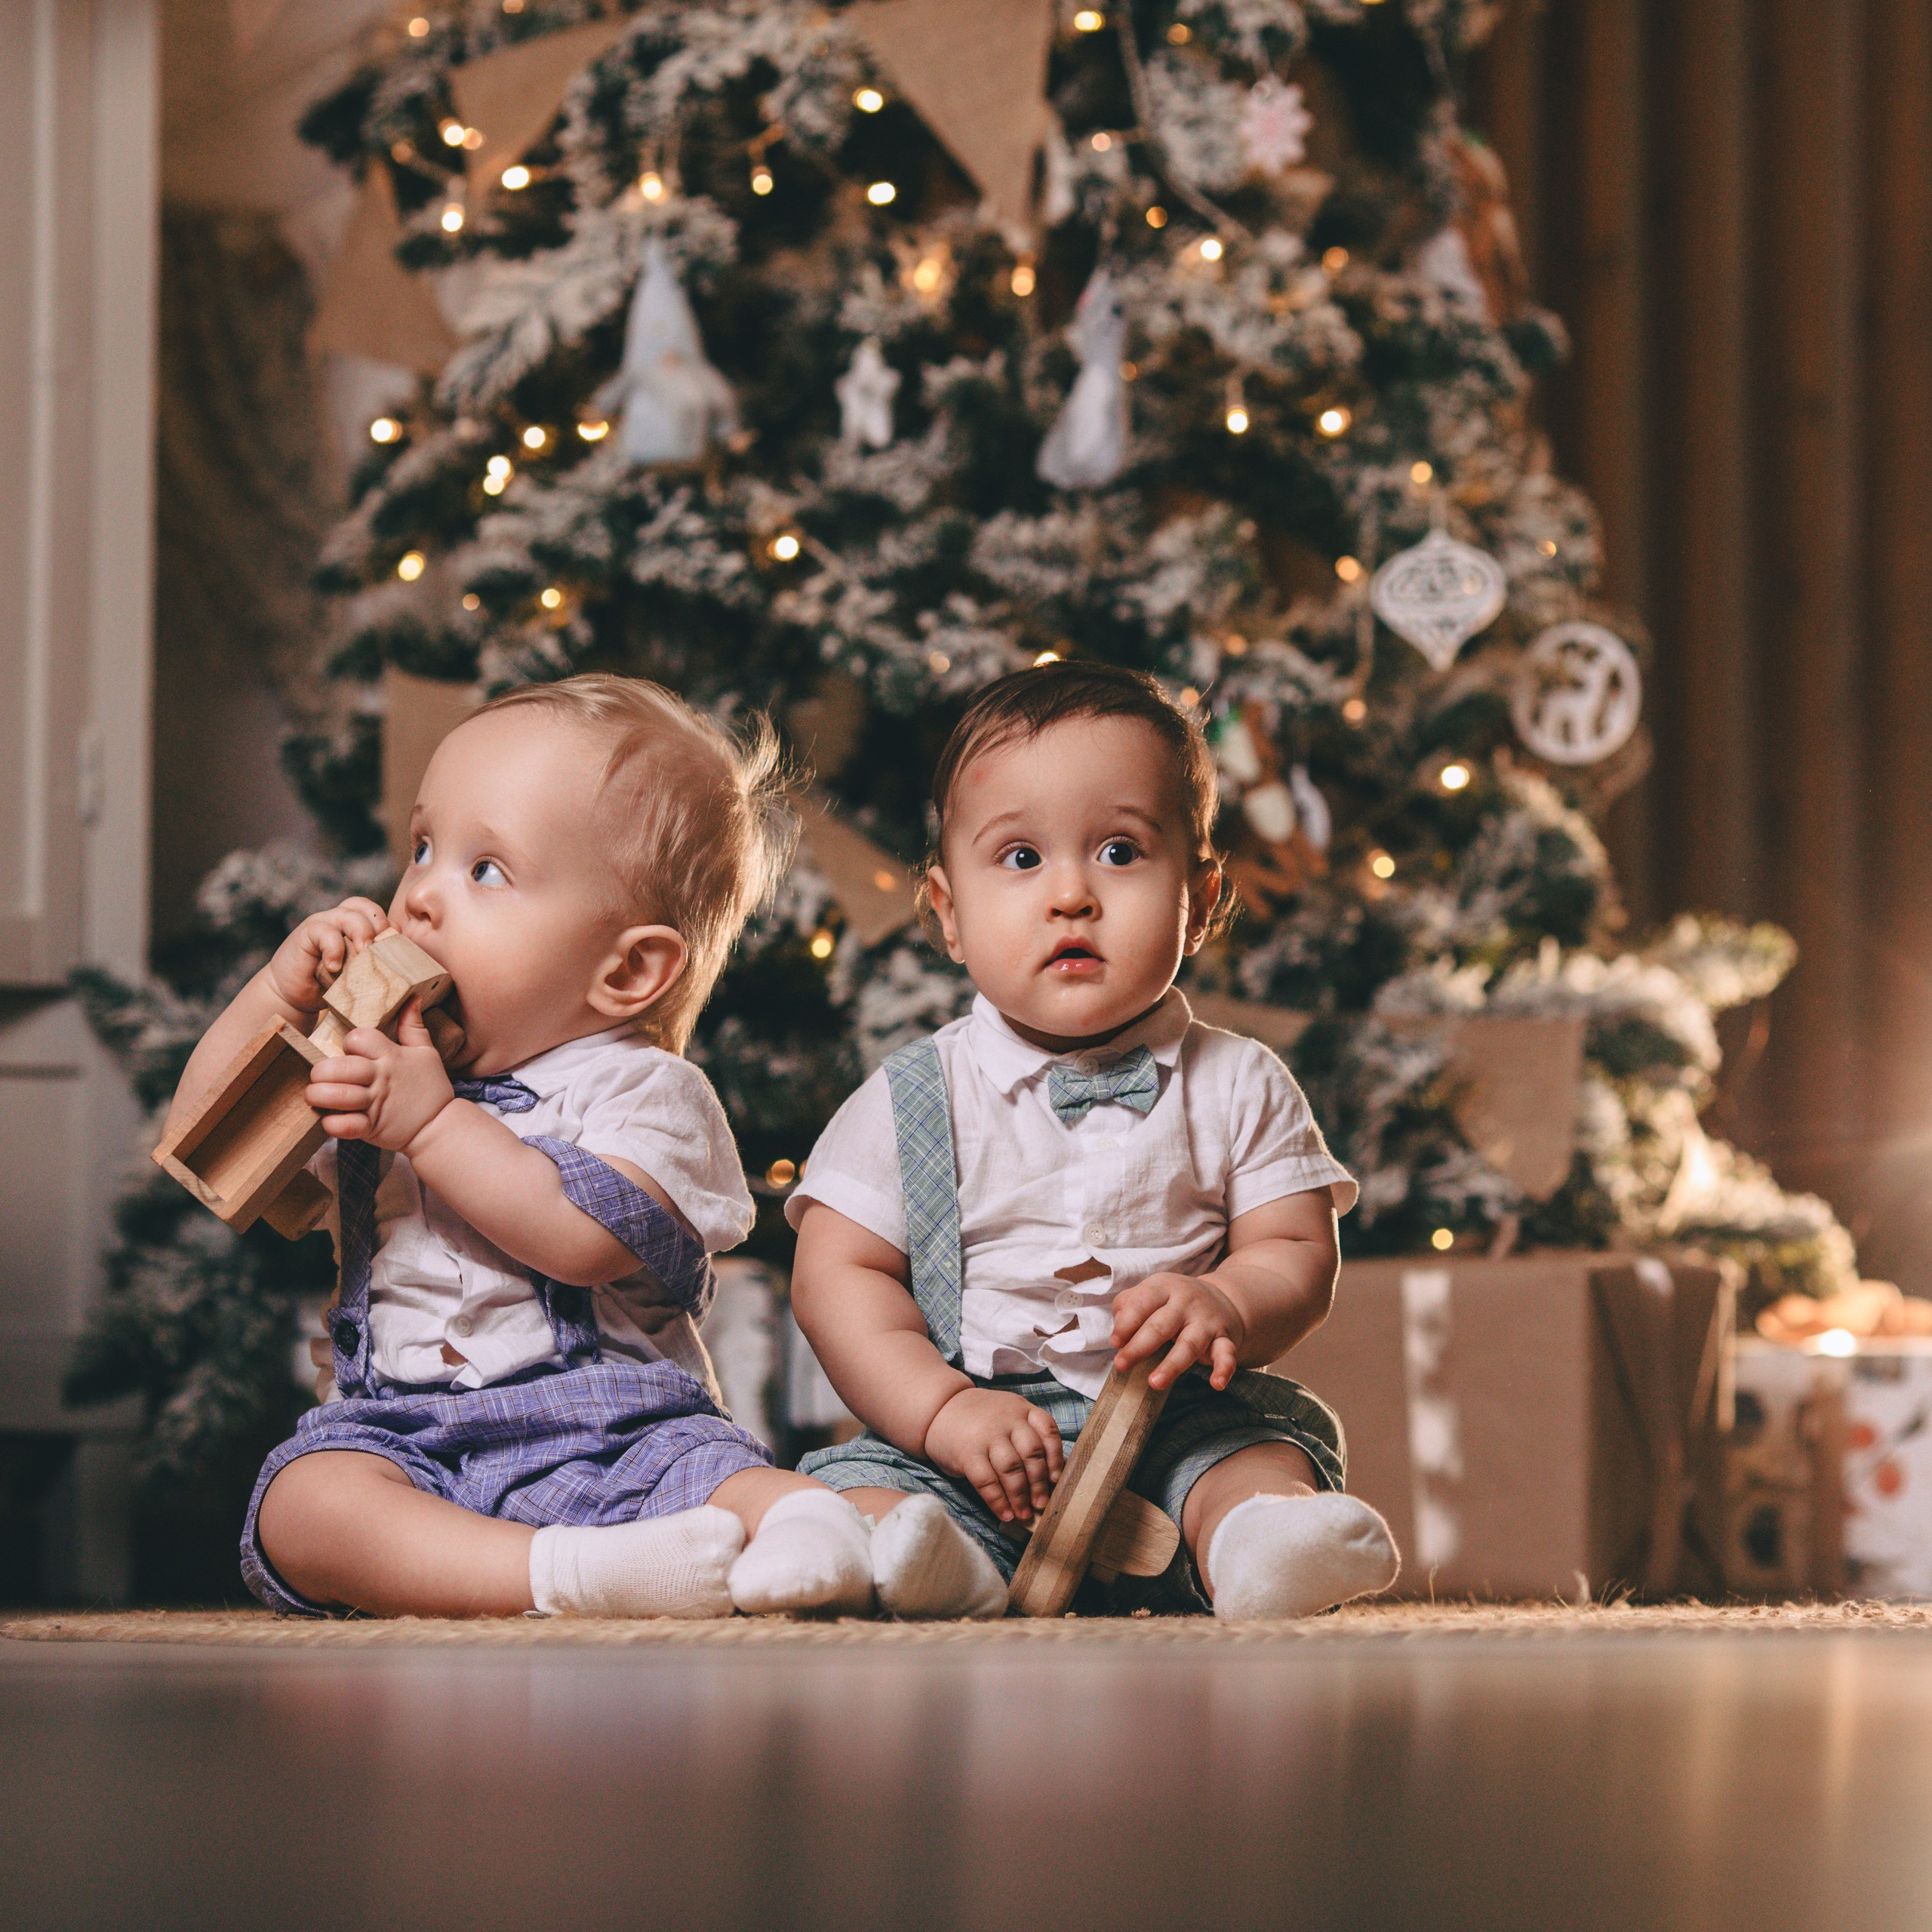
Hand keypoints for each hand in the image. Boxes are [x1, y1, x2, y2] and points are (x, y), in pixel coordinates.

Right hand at [266, 898, 390, 1012]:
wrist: (291, 994)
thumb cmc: (330, 986)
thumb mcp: (357, 976)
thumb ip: (375, 967)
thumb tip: (407, 979)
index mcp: (356, 926)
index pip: (379, 915)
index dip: (391, 927)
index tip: (398, 949)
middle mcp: (340, 920)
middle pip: (366, 908)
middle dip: (380, 925)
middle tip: (382, 949)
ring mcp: (322, 924)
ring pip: (348, 915)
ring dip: (361, 933)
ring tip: (364, 954)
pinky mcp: (305, 935)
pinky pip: (324, 931)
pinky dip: (334, 948)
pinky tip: (334, 967)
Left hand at [306, 1001, 454, 1153]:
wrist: (441, 1127)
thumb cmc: (431, 1088)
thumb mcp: (426, 1053)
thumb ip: (413, 1026)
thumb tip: (412, 999)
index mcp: (391, 1057)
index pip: (360, 1038)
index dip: (350, 1041)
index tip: (351, 1050)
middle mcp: (380, 1079)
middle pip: (340, 1067)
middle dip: (321, 1070)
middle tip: (320, 1076)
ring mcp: (374, 1104)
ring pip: (336, 1095)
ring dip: (318, 1095)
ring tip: (315, 1095)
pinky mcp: (371, 1128)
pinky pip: (343, 1126)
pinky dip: (331, 1123)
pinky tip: (329, 1118)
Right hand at [923, 1388, 1065, 1524]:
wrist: (940, 1408)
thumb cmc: (981, 1419)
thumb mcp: (1007, 1414)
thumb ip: (1025, 1434)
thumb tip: (1047, 1478)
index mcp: (1021, 1409)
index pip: (1047, 1431)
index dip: (1055, 1458)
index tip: (1056, 1480)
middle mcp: (1007, 1419)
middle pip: (1032, 1453)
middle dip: (1039, 1483)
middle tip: (1041, 1504)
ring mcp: (986, 1435)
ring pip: (1011, 1469)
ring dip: (1020, 1496)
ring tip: (1024, 1514)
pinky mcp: (967, 1452)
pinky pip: (987, 1481)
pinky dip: (997, 1501)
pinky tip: (1004, 1513)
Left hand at [1111, 1273, 1246, 1391]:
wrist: (1222, 1299)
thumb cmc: (1173, 1301)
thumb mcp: (1150, 1293)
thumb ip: (1128, 1305)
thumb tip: (1118, 1330)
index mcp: (1164, 1287)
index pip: (1142, 1303)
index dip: (1126, 1324)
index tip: (1115, 1342)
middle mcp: (1186, 1301)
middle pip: (1161, 1326)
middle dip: (1139, 1347)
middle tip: (1121, 1365)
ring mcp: (1206, 1321)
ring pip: (1189, 1344)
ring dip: (1172, 1365)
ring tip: (1154, 1382)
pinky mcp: (1224, 1338)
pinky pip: (1226, 1354)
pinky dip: (1224, 1369)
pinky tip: (1217, 1384)